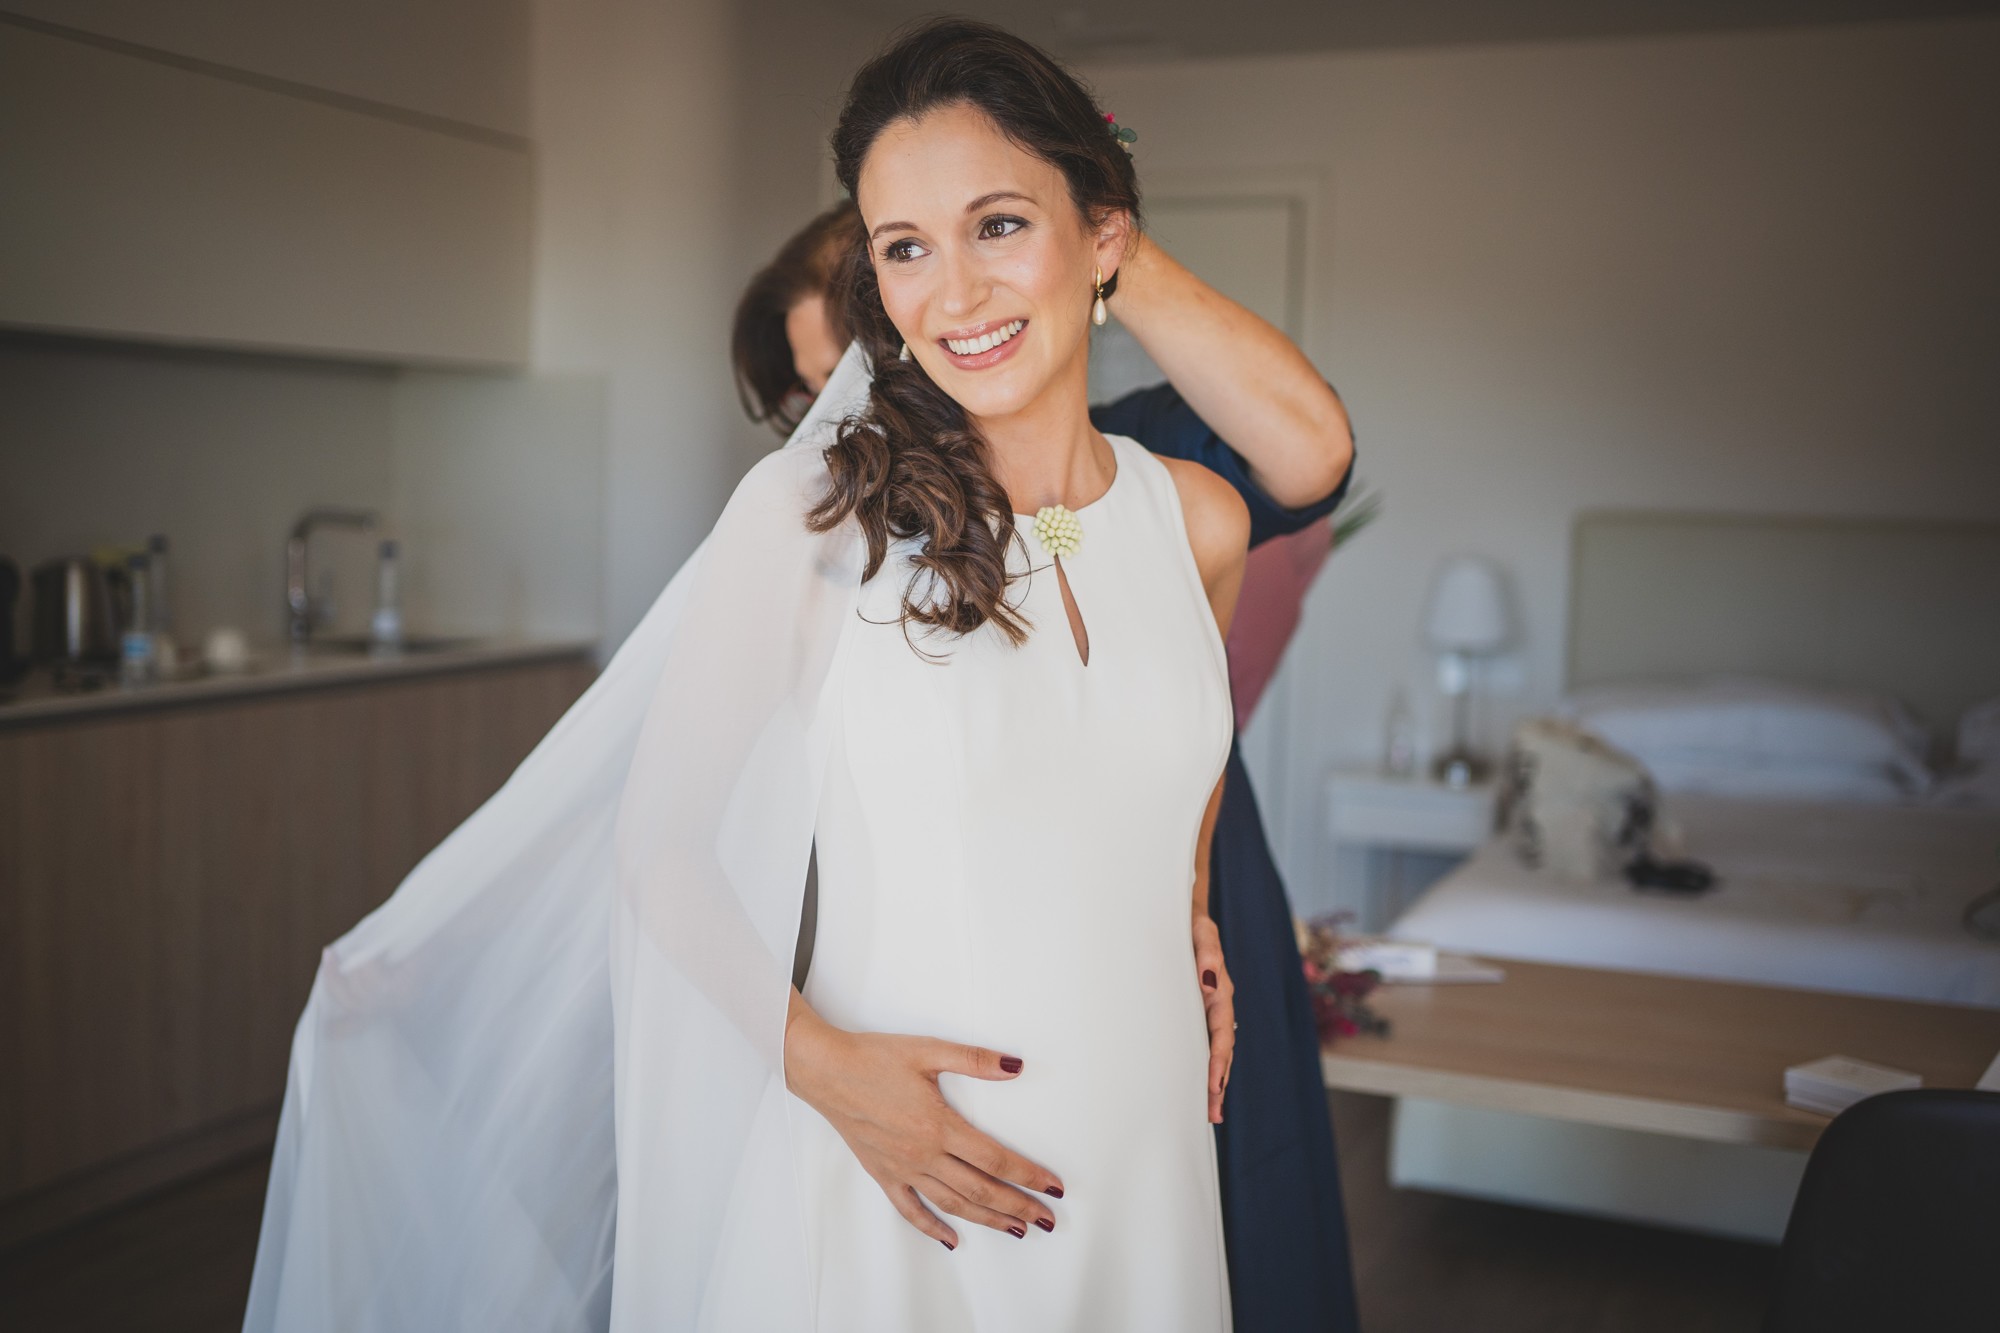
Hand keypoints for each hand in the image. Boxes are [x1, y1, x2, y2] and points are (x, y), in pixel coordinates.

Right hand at [785, 1004, 1063, 1250]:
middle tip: (1047, 1220)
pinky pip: (911, 1210)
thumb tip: (1016, 1066)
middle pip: (981, 1189)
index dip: (1028, 1174)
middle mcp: (923, 1154)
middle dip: (1018, 1206)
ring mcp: (902, 1169)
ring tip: (1016, 1230)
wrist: (825, 1071)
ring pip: (953, 1204)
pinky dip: (933, 1228)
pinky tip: (952, 1239)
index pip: (995, 1159)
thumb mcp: (928, 1050)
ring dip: (987, 1220)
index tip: (1053, 1187)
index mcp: (939, 1125)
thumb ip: (975, 1060)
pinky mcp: (883, 1174)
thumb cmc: (873, 1057)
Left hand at [1193, 912, 1235, 1123]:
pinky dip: (1206, 1065)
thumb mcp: (1202, 933)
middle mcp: (1218, 1005)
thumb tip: (1210, 981)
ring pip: (1215, 1051)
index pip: (1221, 1033)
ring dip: (1214, 1081)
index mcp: (1220, 992)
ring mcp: (1209, 1010)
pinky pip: (1203, 1041)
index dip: (1218, 1060)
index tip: (1214, 1085)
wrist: (1189, 916)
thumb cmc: (1193, 924)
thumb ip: (1207, 955)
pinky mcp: (1198, 1010)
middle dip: (1218, 1083)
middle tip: (1212, 1114)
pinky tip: (1202, 1085)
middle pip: (1222, 1051)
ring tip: (1210, 1112)